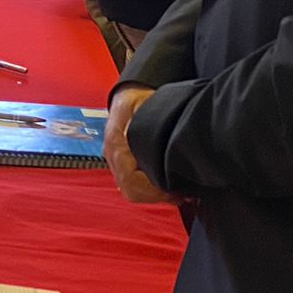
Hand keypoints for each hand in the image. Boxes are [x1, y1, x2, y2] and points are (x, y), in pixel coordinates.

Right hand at [105, 85, 171, 204]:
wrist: (128, 97)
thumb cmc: (140, 100)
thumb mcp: (148, 105)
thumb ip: (151, 124)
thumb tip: (154, 147)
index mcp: (116, 142)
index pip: (130, 178)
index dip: (153, 189)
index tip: (174, 189)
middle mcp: (112, 155)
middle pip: (129, 189)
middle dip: (155, 196)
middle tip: (180, 194)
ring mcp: (115, 162)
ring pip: (130, 191)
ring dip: (153, 195)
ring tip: (176, 193)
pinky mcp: (121, 165)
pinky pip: (131, 186)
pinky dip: (149, 191)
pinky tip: (166, 188)